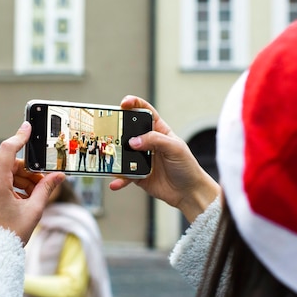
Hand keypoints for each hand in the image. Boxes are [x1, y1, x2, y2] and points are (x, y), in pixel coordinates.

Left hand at [0, 121, 64, 243]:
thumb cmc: (8, 234)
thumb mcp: (33, 211)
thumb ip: (46, 189)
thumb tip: (60, 175)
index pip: (7, 149)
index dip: (19, 136)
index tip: (28, 126)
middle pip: (10, 165)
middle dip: (28, 173)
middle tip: (44, 184)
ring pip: (4, 174)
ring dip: (21, 181)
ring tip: (34, 198)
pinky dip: (11, 187)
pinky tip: (22, 202)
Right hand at [109, 95, 220, 221]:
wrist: (189, 192)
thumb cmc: (187, 167)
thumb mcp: (175, 148)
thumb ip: (155, 140)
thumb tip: (134, 141)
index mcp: (159, 131)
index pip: (144, 112)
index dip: (134, 104)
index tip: (124, 103)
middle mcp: (147, 143)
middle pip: (128, 132)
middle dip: (117, 130)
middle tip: (108, 132)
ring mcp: (140, 159)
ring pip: (122, 154)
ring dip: (114, 156)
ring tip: (108, 159)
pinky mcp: (136, 175)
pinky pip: (123, 175)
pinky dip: (118, 179)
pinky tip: (115, 182)